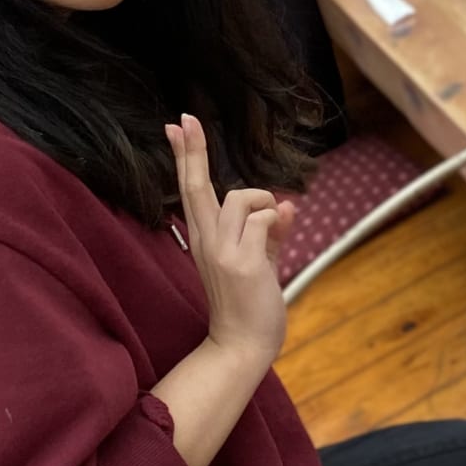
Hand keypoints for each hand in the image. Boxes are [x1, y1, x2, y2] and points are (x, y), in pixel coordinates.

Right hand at [164, 114, 288, 369]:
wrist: (242, 347)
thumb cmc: (251, 307)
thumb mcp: (261, 263)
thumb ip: (272, 234)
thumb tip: (287, 205)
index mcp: (206, 240)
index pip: (192, 191)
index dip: (187, 157)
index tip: (177, 125)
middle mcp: (207, 242)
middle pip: (196, 186)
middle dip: (192, 150)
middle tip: (183, 118)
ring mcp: (222, 251)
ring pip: (242, 197)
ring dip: (265, 202)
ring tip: (273, 226)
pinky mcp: (241, 262)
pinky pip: (265, 219)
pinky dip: (278, 223)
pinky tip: (279, 239)